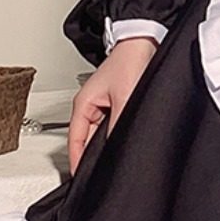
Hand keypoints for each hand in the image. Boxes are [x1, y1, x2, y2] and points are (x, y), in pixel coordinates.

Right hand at [68, 36, 157, 173]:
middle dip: (93, 158)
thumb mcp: (125, 98)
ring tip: (113, 162)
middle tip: (103, 175)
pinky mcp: (115, 103)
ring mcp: (102, 106)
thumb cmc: (130, 61)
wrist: (144, 41)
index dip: (78, 163)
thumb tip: (117, 148)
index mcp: (83, 105)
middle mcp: (89, 106)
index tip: (82, 179)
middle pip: (86, 141)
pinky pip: (111, 127)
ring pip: (100, 135)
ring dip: (106, 146)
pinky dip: (115, 136)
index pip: (75, 142)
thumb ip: (119, 125)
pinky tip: (124, 142)